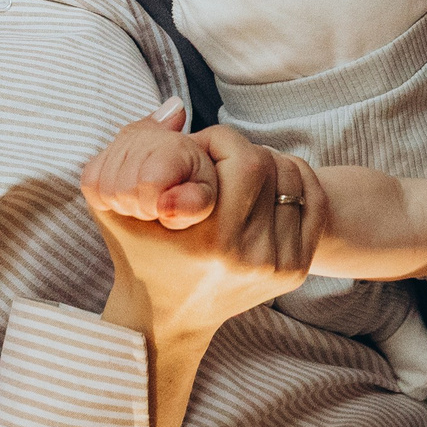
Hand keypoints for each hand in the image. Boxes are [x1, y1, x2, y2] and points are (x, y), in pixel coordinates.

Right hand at [88, 120, 321, 341]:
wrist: (165, 319)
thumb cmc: (137, 253)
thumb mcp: (113, 203)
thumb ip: (134, 144)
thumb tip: (176, 106)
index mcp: (209, 241)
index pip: (242, 157)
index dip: (218, 141)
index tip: (197, 152)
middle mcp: (248, 257)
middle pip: (267, 164)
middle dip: (238, 150)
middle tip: (214, 161)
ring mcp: (276, 266)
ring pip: (291, 178)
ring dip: (264, 165)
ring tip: (233, 178)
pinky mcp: (293, 271)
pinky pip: (313, 200)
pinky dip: (292, 183)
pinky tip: (263, 189)